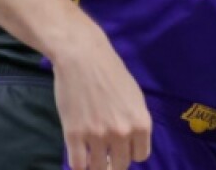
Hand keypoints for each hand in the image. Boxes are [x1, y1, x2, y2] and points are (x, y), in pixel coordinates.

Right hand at [51, 21, 151, 169]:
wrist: (82, 57)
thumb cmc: (110, 71)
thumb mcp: (134, 95)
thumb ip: (135, 120)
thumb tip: (132, 143)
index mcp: (141, 122)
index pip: (140, 155)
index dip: (130, 152)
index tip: (122, 146)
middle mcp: (122, 132)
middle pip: (121, 165)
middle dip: (114, 160)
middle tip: (106, 151)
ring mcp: (98, 135)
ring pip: (99, 168)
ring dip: (95, 164)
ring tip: (91, 155)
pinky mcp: (74, 135)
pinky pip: (78, 164)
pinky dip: (79, 164)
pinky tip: (79, 155)